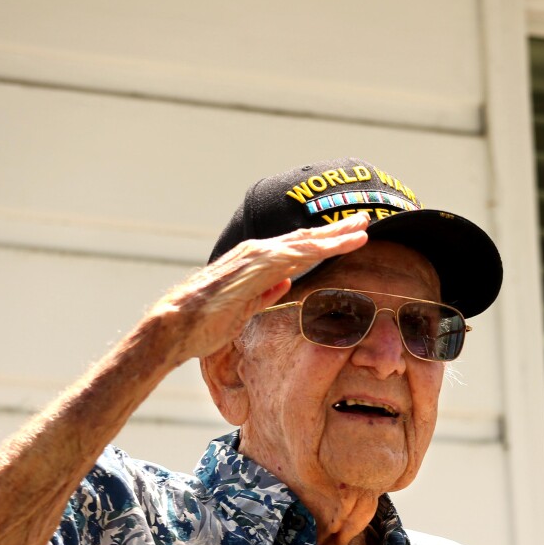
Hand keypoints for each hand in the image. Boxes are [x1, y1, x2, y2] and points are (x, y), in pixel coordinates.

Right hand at [147, 213, 372, 364]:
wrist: (177, 326)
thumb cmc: (206, 321)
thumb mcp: (246, 307)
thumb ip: (265, 292)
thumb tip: (286, 282)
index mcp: (256, 262)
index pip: (298, 248)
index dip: (326, 241)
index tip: (351, 236)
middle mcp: (258, 252)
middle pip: (306, 238)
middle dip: (337, 229)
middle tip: (366, 219)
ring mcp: (257, 257)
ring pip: (306, 242)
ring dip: (336, 234)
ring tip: (364, 229)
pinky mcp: (256, 267)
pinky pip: (296, 254)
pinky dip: (321, 247)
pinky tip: (341, 244)